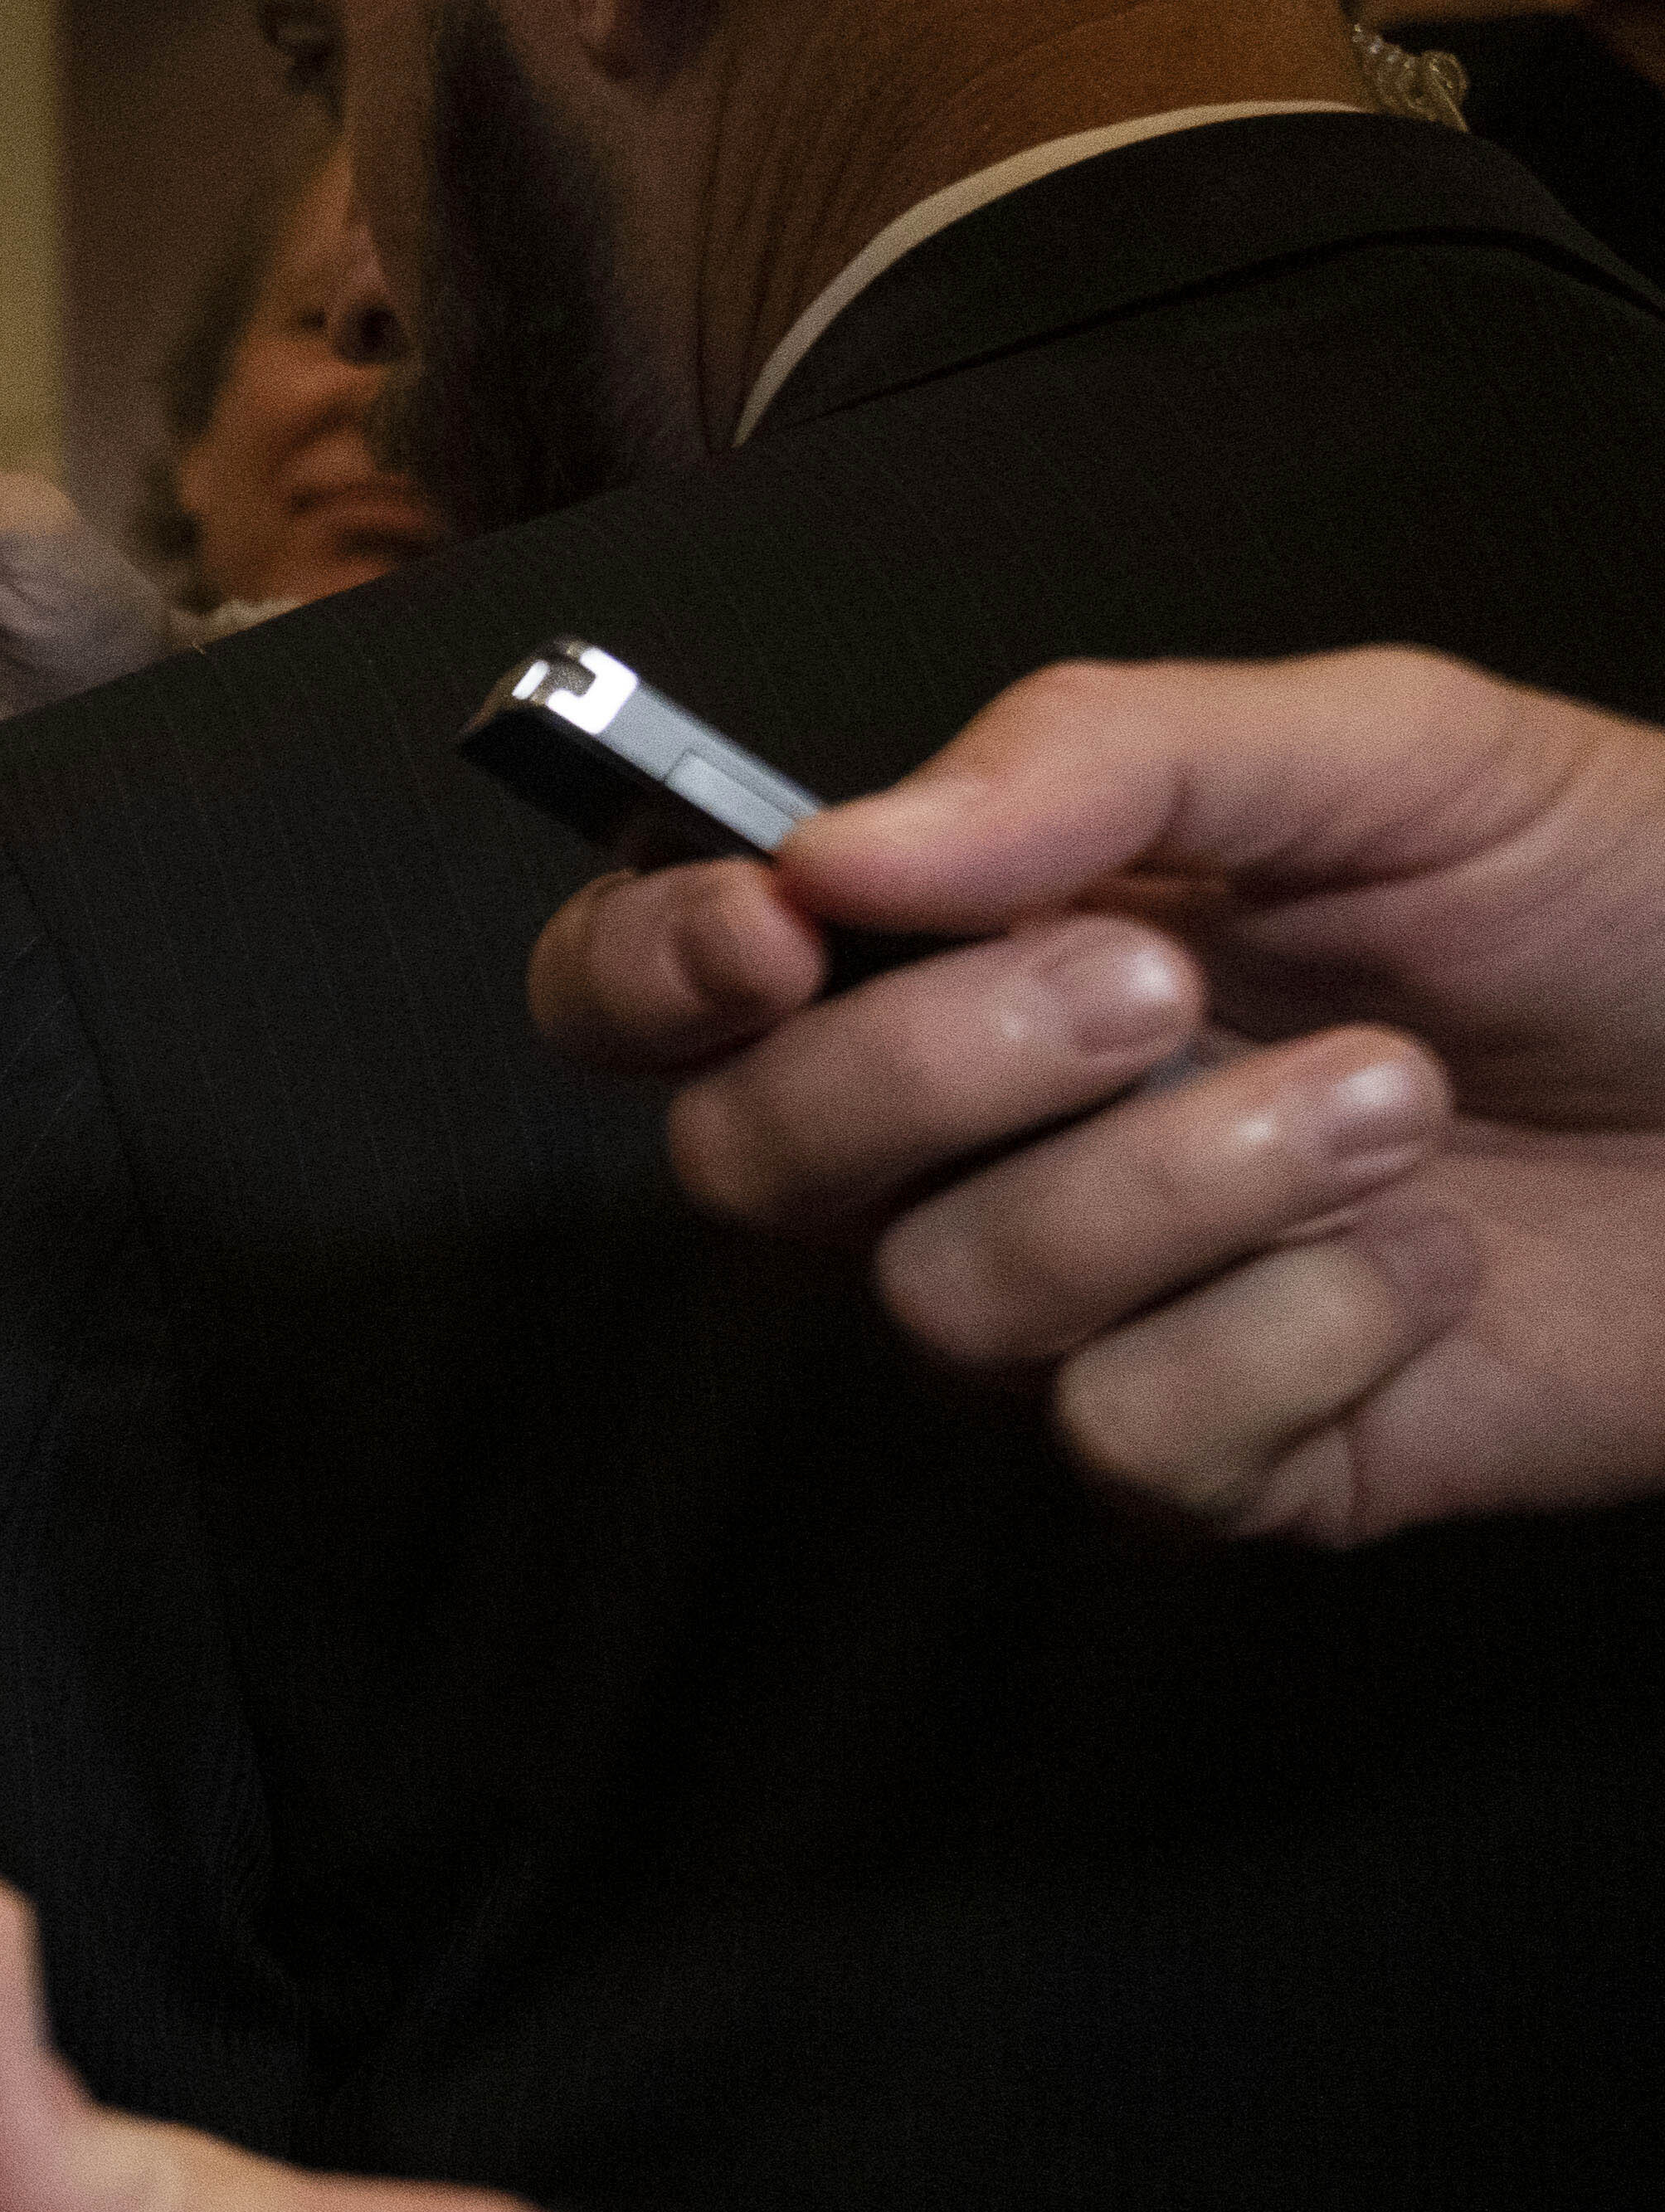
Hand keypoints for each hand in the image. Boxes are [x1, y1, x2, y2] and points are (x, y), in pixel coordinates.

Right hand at [528, 650, 1664, 1539]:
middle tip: (1159, 979)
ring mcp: (1088, 1312)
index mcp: (965, 941)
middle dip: (937, 1066)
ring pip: (948, 1303)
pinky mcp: (1221, 1462)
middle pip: (750, 1162)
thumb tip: (838, 838)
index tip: (777, 927)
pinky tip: (1427, 1262)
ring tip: (1397, 1097)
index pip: (654, 980)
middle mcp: (976, 1138)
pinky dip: (1302, 1336)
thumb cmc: (1634, 908)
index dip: (646, 966)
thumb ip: (1104, 751)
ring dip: (1185, 1185)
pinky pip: (1129, 1437)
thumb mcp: (1393, 748)